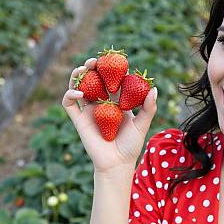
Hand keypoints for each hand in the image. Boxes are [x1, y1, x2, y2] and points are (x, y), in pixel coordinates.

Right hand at [61, 57, 157, 172]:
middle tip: (95, 61)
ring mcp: (89, 110)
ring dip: (78, 75)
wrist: (117, 164)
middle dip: (92, 66)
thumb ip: (149, 108)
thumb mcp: (142, 125)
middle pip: (93, 78)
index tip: (115, 60)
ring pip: (78, 86)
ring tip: (83, 69)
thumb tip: (154, 88)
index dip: (111, 68)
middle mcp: (101, 103)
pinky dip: (70, 94)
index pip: (112, 79)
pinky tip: (80, 93)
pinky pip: (69, 103)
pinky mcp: (79, 120)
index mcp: (116, 101)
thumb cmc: (131, 146)